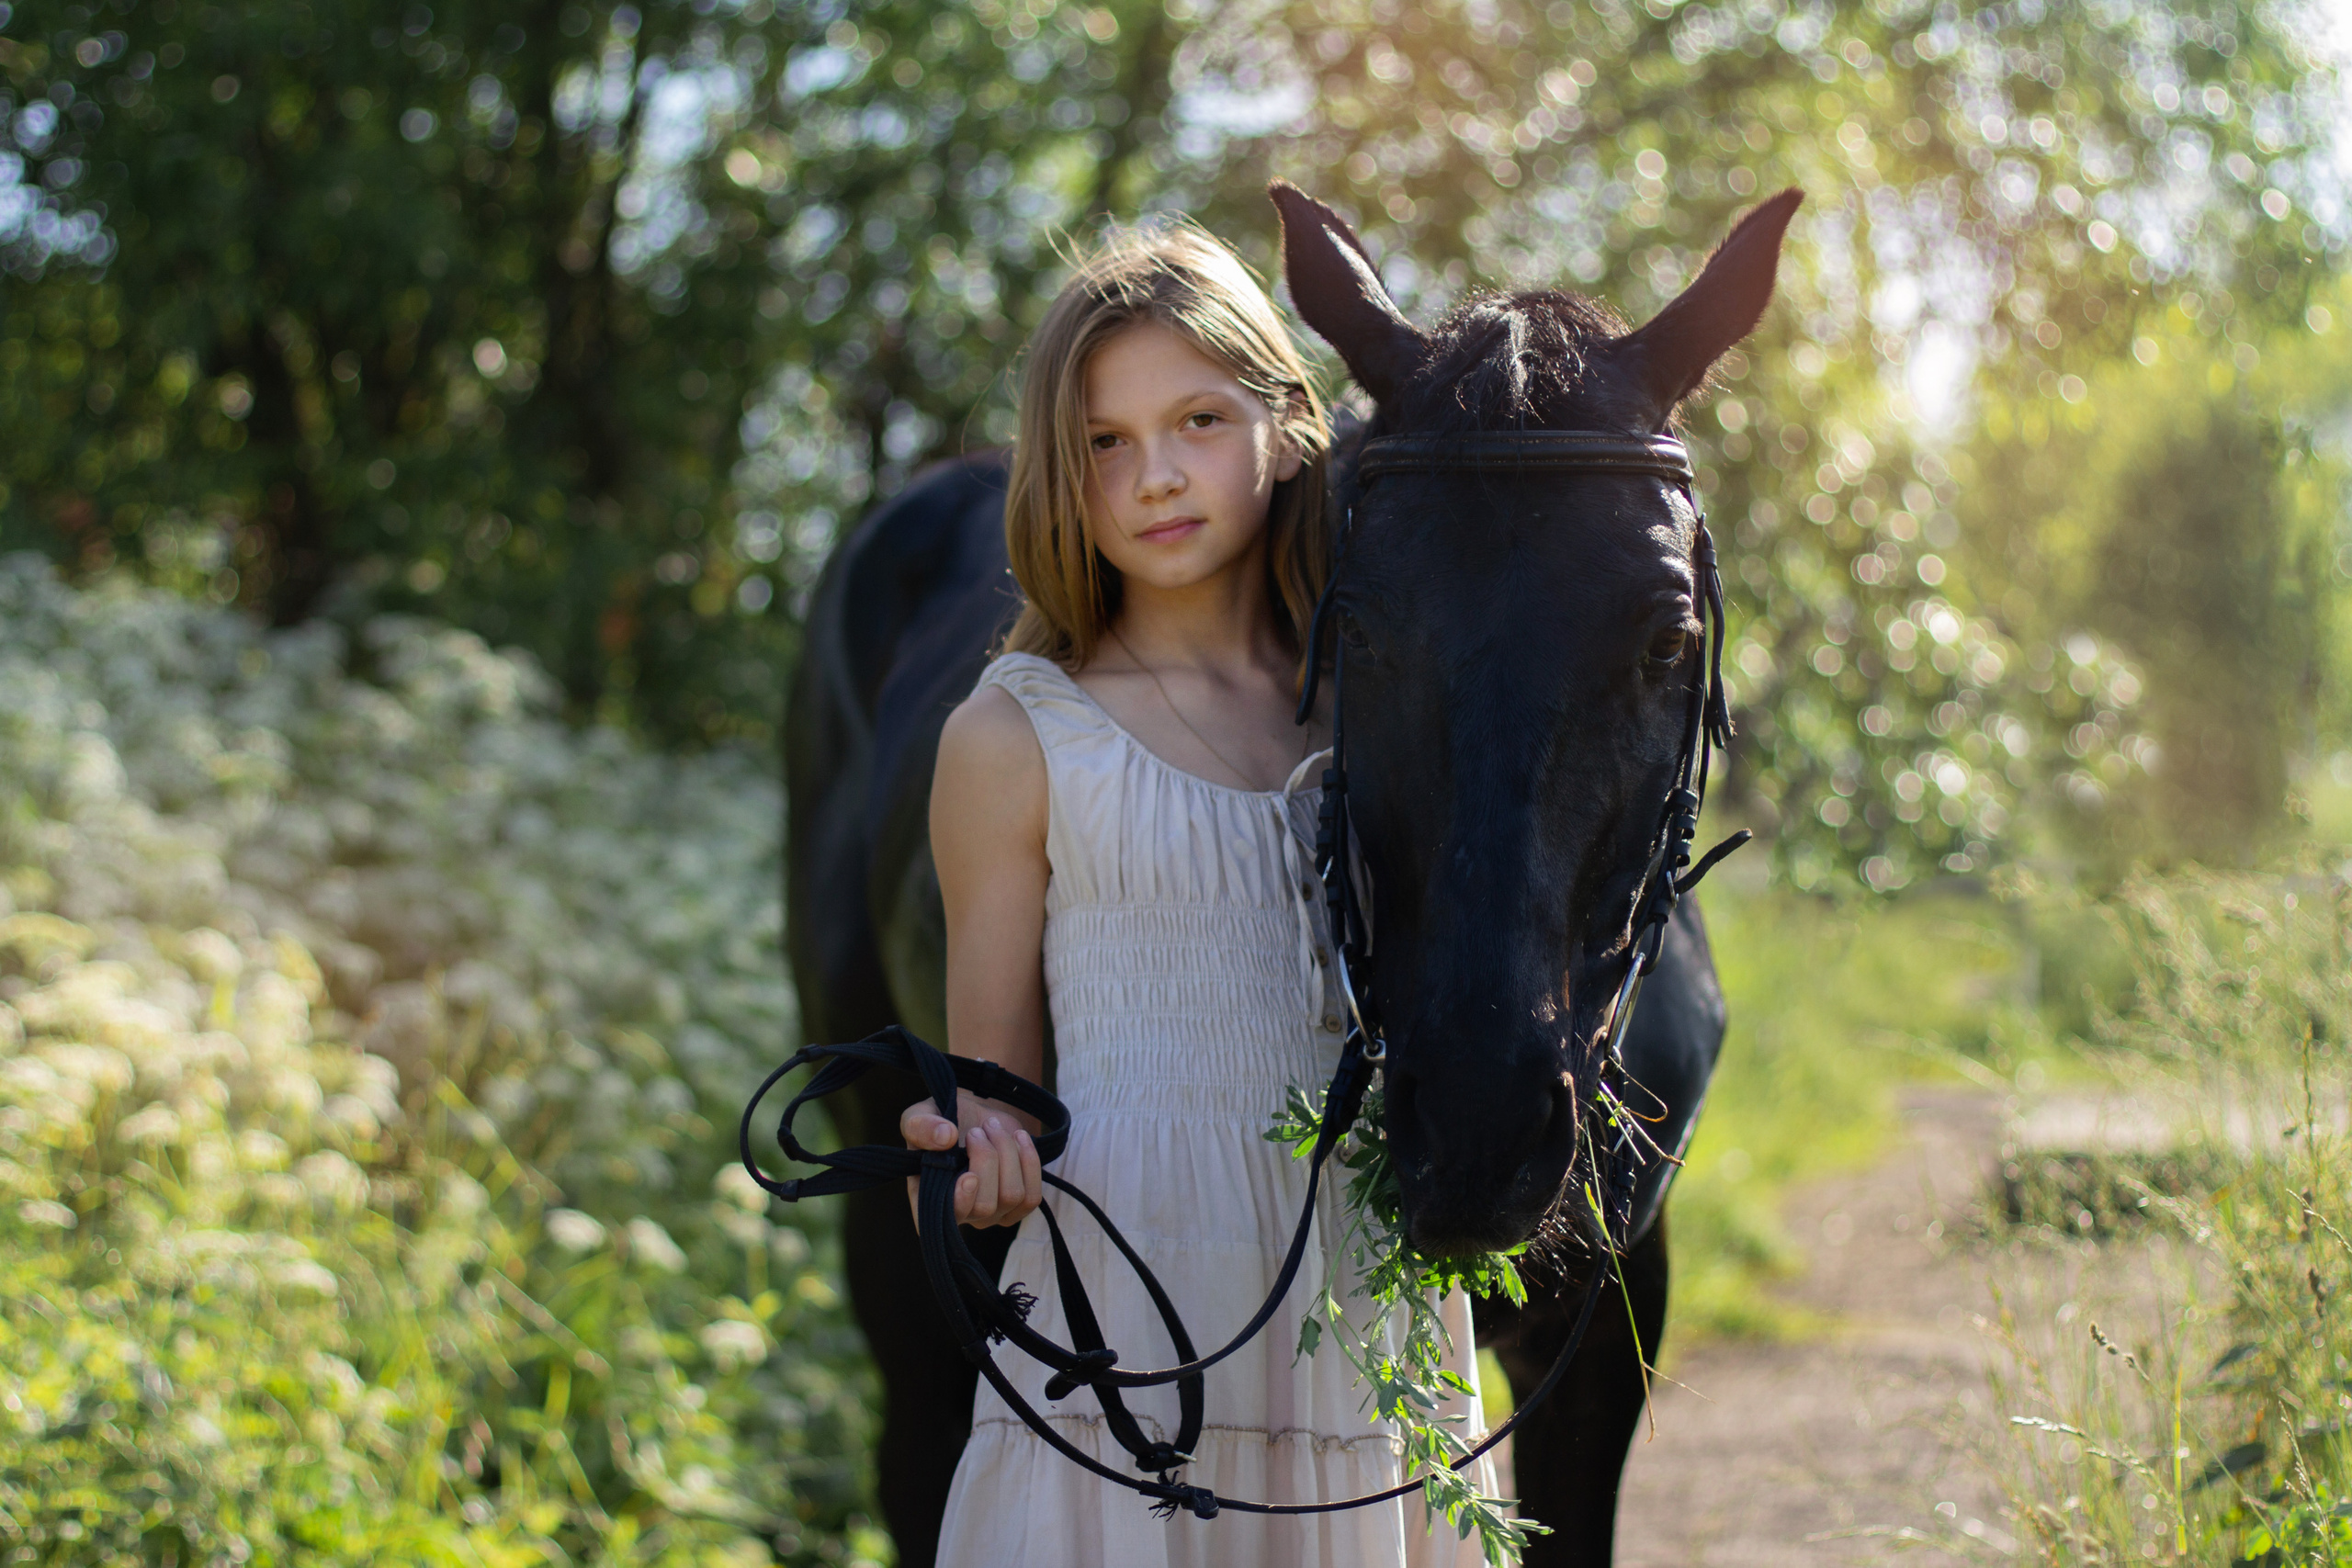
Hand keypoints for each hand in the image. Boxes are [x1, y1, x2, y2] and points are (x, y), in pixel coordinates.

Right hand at [901, 1088, 1042, 1229]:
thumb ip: (920, 1126)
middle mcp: (959, 1215)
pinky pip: (1032, 1197)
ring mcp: (990, 1214)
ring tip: (994, 1127)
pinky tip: (1019, 1138)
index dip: (959, 1204)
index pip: (940, 1223)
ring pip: (1012, 1196)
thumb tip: (945, 1137)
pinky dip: (1030, 1162)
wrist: (976, 1116)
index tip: (970, 1176)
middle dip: (988, 1158)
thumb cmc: (942, 1120)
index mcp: (926, 1199)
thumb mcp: (921, 1115)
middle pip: (985, 1206)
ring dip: (1008, 1153)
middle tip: (977, 1130)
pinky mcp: (1016, 1206)